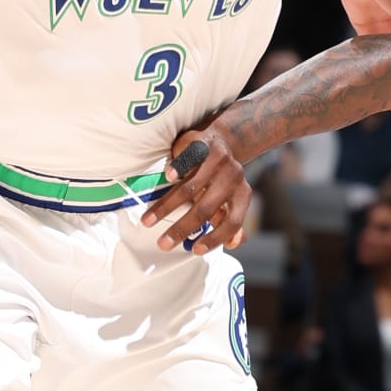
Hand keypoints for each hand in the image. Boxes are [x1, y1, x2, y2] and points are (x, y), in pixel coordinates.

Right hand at [139, 127, 250, 253]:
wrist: (223, 140)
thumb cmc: (221, 178)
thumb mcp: (231, 199)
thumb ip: (229, 220)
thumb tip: (233, 244)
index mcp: (242, 194)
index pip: (232, 222)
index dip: (215, 238)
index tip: (195, 250)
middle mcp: (233, 178)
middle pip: (205, 208)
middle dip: (182, 228)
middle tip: (163, 243)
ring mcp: (218, 161)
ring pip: (190, 188)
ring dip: (166, 206)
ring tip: (148, 221)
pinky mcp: (204, 145)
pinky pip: (190, 158)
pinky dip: (178, 168)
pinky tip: (167, 177)